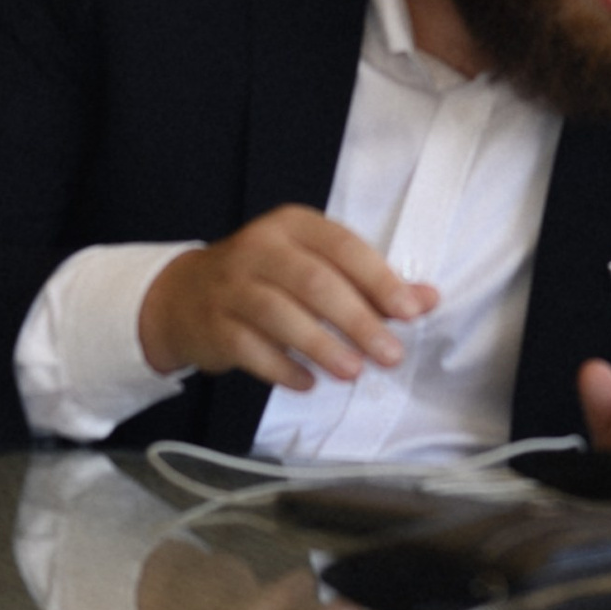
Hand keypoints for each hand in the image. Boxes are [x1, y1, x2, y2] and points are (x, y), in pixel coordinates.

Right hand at [138, 207, 432, 392]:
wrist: (184, 296)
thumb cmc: (267, 279)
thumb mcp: (316, 266)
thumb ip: (370, 282)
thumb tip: (427, 300)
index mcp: (293, 225)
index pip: (343, 247)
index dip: (379, 279)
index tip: (411, 312)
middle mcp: (259, 248)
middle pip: (315, 283)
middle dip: (357, 321)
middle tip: (390, 354)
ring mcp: (231, 286)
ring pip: (280, 315)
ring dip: (322, 347)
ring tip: (353, 372)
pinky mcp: (213, 325)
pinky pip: (250, 349)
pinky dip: (283, 369)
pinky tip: (308, 384)